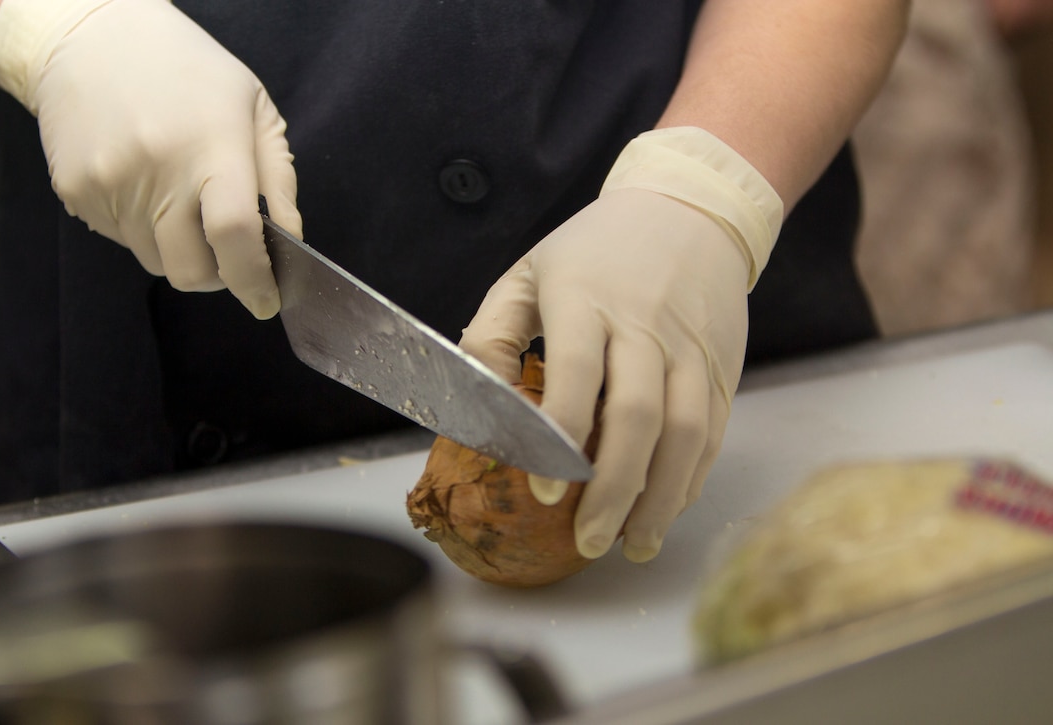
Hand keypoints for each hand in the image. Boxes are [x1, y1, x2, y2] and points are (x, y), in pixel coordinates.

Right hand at [0, 0, 298, 318]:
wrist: (88, 35)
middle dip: (218, 276)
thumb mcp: (253, 106)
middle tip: (227, 252)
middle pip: (191, 270)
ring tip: (180, 198)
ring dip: (178, 249)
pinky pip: (121, 240)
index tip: (265, 299)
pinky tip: (144, 183)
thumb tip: (289, 240)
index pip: (234, 235)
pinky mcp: (77, 193)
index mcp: (211, 147)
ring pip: (155, 261)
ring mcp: (111, 185)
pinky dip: (142, 228)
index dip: (253, 279)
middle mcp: (158, 171)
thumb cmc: (187, 69)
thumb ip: (278, 178)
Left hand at [459, 129, 782, 562]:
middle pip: (638, 415)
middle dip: (614, 487)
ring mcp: (691, 347)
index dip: (559, 434)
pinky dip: (692, 476)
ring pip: (686, 432)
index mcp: (585, 299)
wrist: (691, 211)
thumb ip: (492, 336)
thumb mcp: (528, 274)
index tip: (543, 489)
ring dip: (662, 497)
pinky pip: (713, 430)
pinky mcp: (723, 364)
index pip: (575, 372)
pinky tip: (667, 506)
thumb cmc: (595, 250)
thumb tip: (479, 409)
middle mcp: (644, 324)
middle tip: (589, 541)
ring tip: (635, 545)